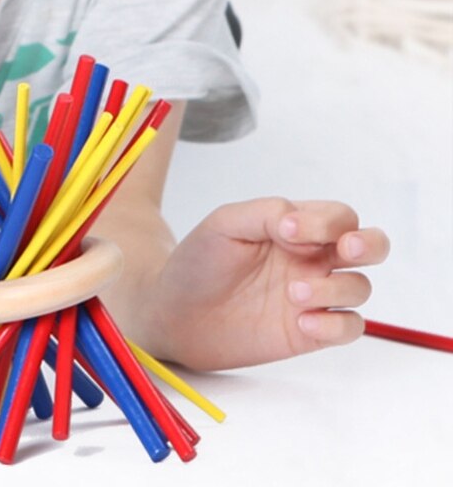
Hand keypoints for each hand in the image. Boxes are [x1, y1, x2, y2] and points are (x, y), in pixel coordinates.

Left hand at [147, 197, 389, 369]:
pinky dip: (335, 325)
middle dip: (368, 244)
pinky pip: (348, 327)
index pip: (336, 216)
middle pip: (369, 245)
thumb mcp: (223, 224)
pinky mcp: (308, 331)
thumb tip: (298, 220)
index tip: (285, 230)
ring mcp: (312, 295)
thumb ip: (264, 213)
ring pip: (359, 287)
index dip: (323, 221)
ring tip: (291, 294)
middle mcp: (311, 258)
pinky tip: (303, 322)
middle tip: (344, 250)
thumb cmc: (198, 262)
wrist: (175, 312)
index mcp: (294, 227)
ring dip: (335, 288)